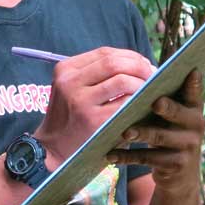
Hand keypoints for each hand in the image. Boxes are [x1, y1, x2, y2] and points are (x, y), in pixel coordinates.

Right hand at [34, 47, 154, 160]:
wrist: (52, 151)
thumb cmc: (71, 120)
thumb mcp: (72, 90)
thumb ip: (97, 75)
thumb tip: (141, 64)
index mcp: (65, 69)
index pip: (105, 53)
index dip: (130, 56)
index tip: (145, 65)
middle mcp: (70, 82)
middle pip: (114, 62)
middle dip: (140, 67)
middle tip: (153, 77)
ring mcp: (81, 102)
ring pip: (122, 80)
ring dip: (142, 84)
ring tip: (149, 92)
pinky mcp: (93, 121)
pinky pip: (125, 103)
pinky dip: (138, 102)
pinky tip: (142, 107)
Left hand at [107, 70, 204, 191]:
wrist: (181, 175)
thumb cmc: (169, 134)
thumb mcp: (172, 117)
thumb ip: (164, 99)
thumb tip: (138, 74)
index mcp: (194, 108)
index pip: (194, 92)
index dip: (193, 83)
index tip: (191, 71)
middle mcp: (196, 126)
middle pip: (178, 114)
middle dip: (167, 108)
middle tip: (155, 103)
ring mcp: (187, 147)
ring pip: (160, 137)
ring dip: (141, 133)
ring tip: (124, 132)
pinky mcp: (175, 166)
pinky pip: (147, 158)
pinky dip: (127, 156)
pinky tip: (111, 154)